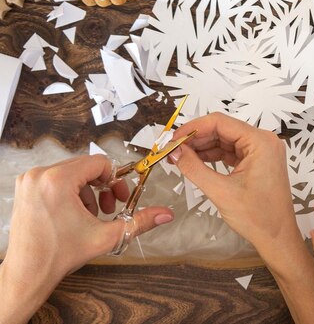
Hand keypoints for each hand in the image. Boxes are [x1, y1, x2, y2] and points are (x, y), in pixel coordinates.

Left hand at [0, 155, 172, 323]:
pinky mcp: (25, 188)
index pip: (99, 163)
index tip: (118, 197)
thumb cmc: (58, 255)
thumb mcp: (106, 236)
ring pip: (72, 172)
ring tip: (90, 215)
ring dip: (87, 191)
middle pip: (85, 166)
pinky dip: (70, 192)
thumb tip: (165, 214)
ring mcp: (29, 181)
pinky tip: (74, 214)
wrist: (27, 274)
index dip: (115, 180)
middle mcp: (40, 175)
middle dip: (102, 187)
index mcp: (57, 181)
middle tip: (108, 208)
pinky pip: (56, 179)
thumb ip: (139, 222)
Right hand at [169, 113, 300, 258]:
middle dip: (196, 138)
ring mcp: (262, 151)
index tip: (172, 138)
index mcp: (261, 142)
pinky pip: (232, 151)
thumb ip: (194, 168)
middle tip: (172, 149)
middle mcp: (264, 141)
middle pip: (222, 129)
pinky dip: (214, 155)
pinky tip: (196, 161)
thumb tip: (174, 151)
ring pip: (225, 140)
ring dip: (203, 147)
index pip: (220, 122)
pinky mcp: (258, 161)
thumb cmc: (258, 217)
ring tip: (180, 156)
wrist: (277, 237)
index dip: (193, 128)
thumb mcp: (221, 191)